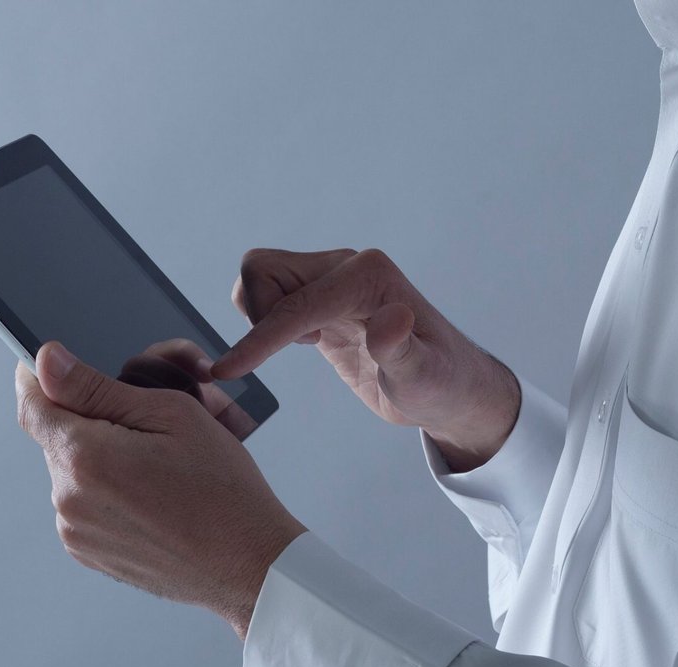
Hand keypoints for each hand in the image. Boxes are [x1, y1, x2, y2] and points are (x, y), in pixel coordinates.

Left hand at [16, 341, 303, 638]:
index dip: (41, 376)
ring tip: (161, 466)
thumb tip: (46, 361)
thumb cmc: (223, 491)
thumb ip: (98, 387)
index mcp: (84, 456)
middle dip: (96, 419)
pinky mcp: (88, 552)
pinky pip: (85, 504)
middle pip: (60, 435)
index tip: (58, 368)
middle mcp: (68, 497)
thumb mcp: (172, 415)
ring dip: (104, 457)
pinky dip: (110, 492)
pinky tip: (154, 495)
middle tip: (151, 422)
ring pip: (75, 470)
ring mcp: (76, 530)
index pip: (32, 401)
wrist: (249, 564)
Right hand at [211, 247, 520, 471]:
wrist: (451, 388)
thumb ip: (403, 351)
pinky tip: (303, 343)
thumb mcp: (424, 378)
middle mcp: (347, 267)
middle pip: (264, 269)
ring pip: (261, 275)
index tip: (227, 372)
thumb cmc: (442, 385)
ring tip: (303, 346)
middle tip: (292, 351)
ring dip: (259, 314)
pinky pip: (271, 293)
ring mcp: (333, 280)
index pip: (296, 303)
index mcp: (368, 277)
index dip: (259, 337)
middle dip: (257, 314)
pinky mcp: (323, 300)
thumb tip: (390, 320)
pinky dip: (265, 318)